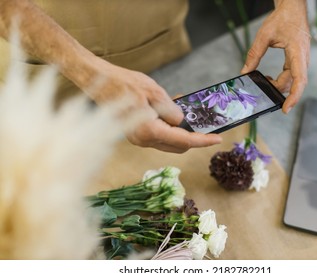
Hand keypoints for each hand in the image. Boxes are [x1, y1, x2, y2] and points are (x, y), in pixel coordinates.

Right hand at [83, 57, 221, 152]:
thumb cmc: (123, 84)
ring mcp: (138, 138)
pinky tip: (173, 111)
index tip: (218, 139)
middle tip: (206, 127)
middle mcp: (144, 140)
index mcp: (150, 132)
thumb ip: (171, 110)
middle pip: (177, 146)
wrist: (97, 81)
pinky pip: (158, 134)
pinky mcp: (135, 133)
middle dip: (193, 138)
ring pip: (168, 141)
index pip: (184, 141)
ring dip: (181, 131)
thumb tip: (181, 121)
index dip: (203, 141)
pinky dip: (169, 126)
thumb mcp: (154, 93)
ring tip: (189, 114)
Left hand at [241, 0, 309, 113]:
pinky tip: (269, 78)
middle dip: (277, 89)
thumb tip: (244, 72)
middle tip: (262, 87)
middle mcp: (303, 59)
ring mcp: (301, 61)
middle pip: (292, 83)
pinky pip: (291, 76)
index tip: (286, 108)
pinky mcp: (297, 61)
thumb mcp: (264, 35)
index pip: (299, 79)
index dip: (294, 96)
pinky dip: (280, 80)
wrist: (293, 9)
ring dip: (278, 85)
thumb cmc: (282, 19)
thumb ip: (254, 54)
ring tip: (264, 80)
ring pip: (292, 81)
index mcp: (298, 52)